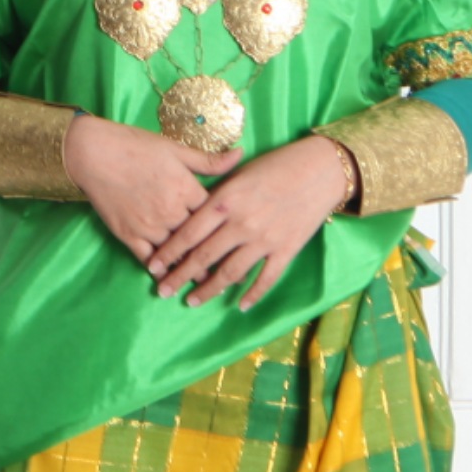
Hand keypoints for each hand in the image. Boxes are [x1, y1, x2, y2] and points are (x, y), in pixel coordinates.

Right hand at [62, 112, 239, 264]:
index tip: (239, 243)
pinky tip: (168, 276)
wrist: (92, 152)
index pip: (213, 216)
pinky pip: (148, 258)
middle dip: (214, 258)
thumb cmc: (134, 146)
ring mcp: (148, 225)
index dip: (226, 230)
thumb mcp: (175, 148)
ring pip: (176, 254)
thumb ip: (208, 160)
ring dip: (190, 270)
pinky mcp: (128, 234)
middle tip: (231, 275)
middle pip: (199, 241)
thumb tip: (241, 154)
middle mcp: (170, 211)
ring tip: (205, 284)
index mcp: (185, 189)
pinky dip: (159, 269)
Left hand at [145, 137, 354, 310]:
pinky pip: (266, 278)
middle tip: (162, 292)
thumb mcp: (238, 174)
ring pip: (230, 272)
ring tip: (192, 301)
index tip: (152, 266)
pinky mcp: (286, 249)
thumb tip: (191, 214)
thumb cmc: (276, 165)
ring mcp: (264, 239)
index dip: (168, 252)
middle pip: (203, 257)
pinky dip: (252, 294)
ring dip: (209, 289)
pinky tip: (239, 305)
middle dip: (180, 277)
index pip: (188, 233)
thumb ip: (216, 196)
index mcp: (225, 201)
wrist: (319, 170)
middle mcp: (241, 223)